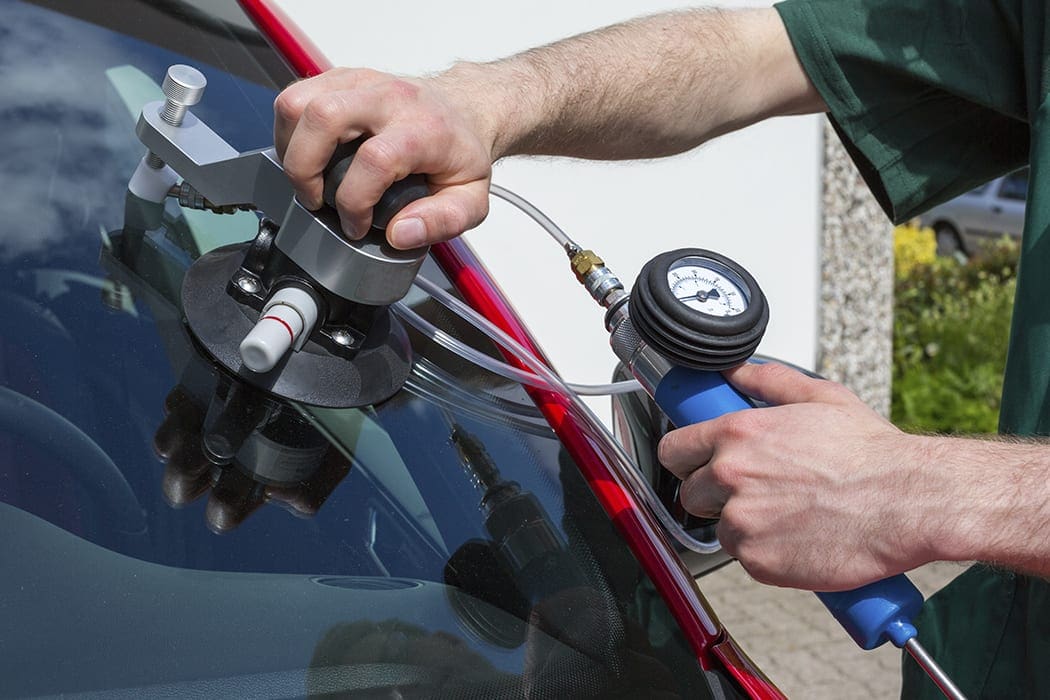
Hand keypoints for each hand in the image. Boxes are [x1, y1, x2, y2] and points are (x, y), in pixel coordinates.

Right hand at [273, 67, 494, 247]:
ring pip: (298, 102)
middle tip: (316, 200)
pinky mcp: (341, 78)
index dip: (355, 202)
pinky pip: (295, 97)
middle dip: (304, 169)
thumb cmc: (460, 153)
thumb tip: (399, 234)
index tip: (357, 225)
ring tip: (308, 179)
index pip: (374, 160)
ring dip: (290, 149)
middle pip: (324, 117)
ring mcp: (361, 82)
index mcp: (424, 129)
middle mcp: (390, 98)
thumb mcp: (470, 199)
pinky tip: (307, 156)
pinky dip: (289, 132)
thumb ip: (441, 222)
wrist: (464, 109)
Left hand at [658, 362, 934, 590]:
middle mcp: (730, 476)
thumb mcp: (820, 397)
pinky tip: (799, 539)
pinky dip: (768, 554)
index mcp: (737, 434)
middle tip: (755, 494)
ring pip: (721, 530)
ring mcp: (742, 522)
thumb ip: (769, 381)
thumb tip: (737, 371)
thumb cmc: (871, 453)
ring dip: (745, 527)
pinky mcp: (759, 561)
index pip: (673, 449)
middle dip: (714, 496)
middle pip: (690, 494)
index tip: (694, 465)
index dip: (684, 459)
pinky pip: (747, 559)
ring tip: (788, 517)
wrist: (908, 501)